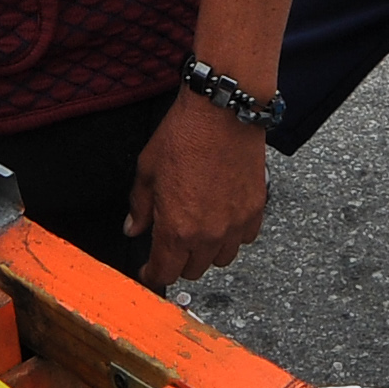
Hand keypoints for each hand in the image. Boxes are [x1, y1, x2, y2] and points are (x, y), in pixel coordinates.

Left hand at [127, 94, 268, 287]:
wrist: (222, 112)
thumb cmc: (184, 135)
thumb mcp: (147, 170)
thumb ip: (139, 206)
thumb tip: (133, 227)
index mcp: (176, 228)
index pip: (164, 272)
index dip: (152, 275)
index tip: (149, 270)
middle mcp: (208, 234)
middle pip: (192, 271)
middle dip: (178, 262)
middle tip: (171, 245)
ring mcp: (235, 224)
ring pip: (221, 259)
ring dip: (207, 252)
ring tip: (199, 233)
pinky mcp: (255, 210)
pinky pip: (245, 239)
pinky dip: (233, 236)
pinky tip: (223, 219)